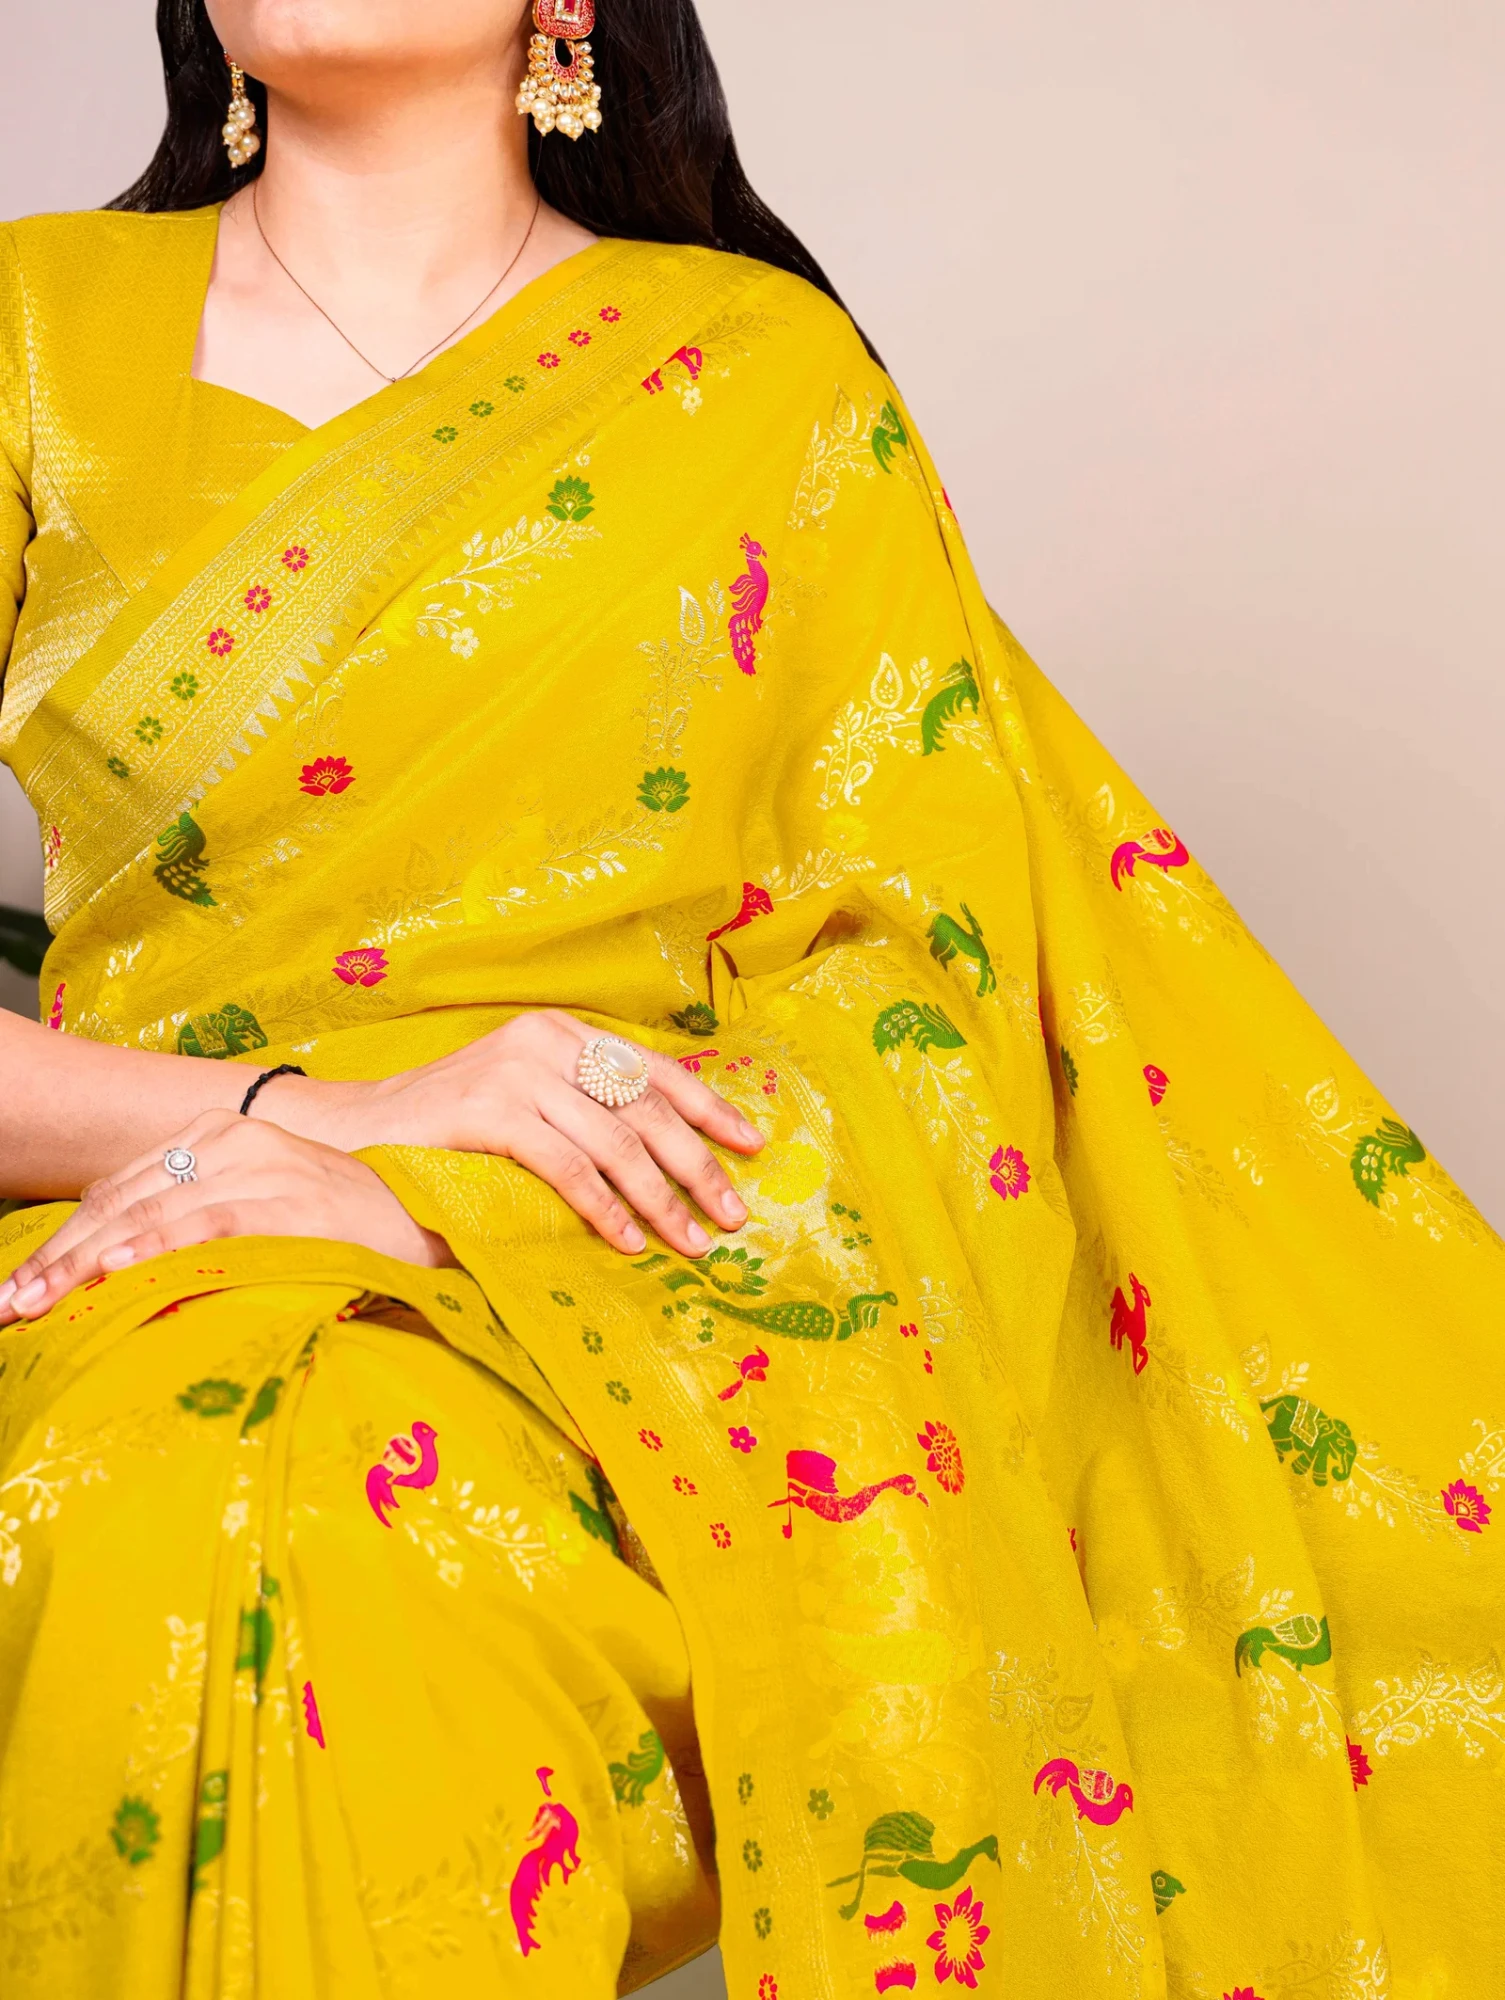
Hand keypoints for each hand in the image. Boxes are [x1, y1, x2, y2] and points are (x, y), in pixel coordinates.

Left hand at [0, 1111, 453, 1324]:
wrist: (436, 1221)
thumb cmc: (352, 1227)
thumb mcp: (266, 1207)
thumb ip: (204, 1216)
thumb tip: (127, 1263)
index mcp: (223, 1134)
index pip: (122, 1187)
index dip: (66, 1239)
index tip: (25, 1286)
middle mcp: (236, 1139)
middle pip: (123, 1200)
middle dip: (60, 1257)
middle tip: (11, 1304)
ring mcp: (262, 1166)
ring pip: (150, 1214)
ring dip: (86, 1264)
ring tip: (40, 1303)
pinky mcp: (288, 1199)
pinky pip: (204, 1225)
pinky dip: (155, 1249)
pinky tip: (115, 1274)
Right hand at [332, 1009, 763, 1259]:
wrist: (357, 1131)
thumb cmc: (449, 1129)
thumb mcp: (526, 1102)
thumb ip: (582, 1113)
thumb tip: (667, 1162)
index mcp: (563, 1033)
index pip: (654, 1069)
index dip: (709, 1107)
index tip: (753, 1144)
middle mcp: (546, 1041)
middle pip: (646, 1108)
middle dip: (698, 1166)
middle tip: (732, 1215)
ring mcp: (517, 1072)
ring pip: (615, 1142)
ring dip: (660, 1199)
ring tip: (690, 1241)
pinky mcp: (490, 1111)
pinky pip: (567, 1166)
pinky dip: (603, 1207)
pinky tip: (625, 1240)